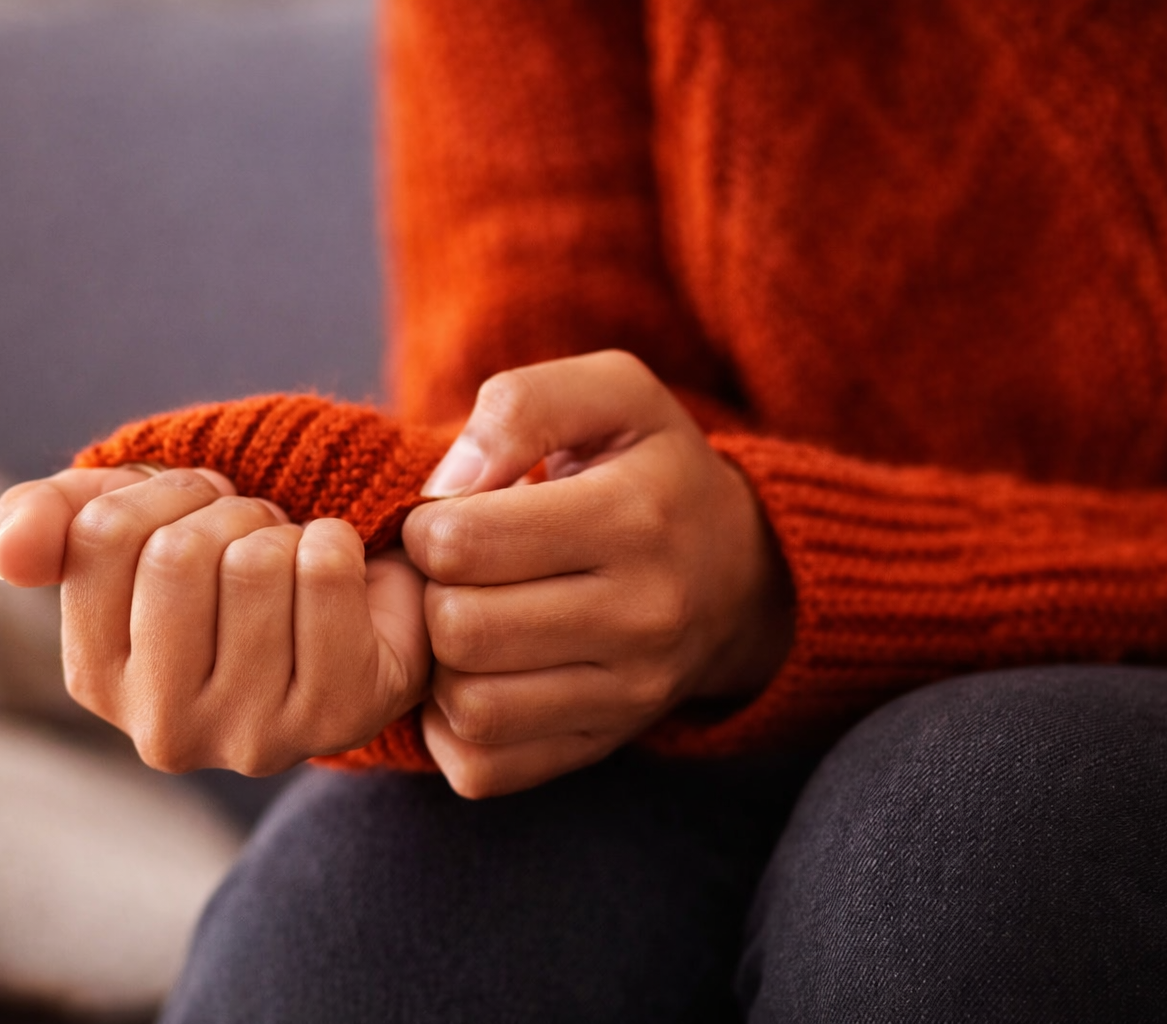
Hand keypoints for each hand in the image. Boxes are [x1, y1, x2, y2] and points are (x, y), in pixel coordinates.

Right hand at [0, 465, 430, 774]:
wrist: (354, 595)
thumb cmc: (227, 560)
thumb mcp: (127, 523)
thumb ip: (46, 519)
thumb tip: (7, 556)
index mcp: (95, 679)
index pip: (101, 536)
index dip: (163, 492)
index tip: (197, 512)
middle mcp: (164, 731)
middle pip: (177, 554)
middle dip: (228, 513)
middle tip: (256, 535)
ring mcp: (252, 736)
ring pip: (255, 564)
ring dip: (284, 532)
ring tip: (292, 563)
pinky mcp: (337, 714)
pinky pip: (325, 571)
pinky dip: (337, 542)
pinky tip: (339, 576)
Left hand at [402, 350, 793, 797]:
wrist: (739, 571)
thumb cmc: (651, 468)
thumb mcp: (610, 395)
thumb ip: (521, 407)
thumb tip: (445, 484)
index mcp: (636, 518)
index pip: (463, 543)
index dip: (428, 524)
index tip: (451, 516)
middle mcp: (643, 618)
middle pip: (458, 629)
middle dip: (429, 592)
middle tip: (451, 572)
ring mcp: (628, 697)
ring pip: (467, 706)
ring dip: (440, 662)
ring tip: (466, 615)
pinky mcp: (601, 748)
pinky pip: (484, 767)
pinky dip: (455, 728)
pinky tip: (477, 674)